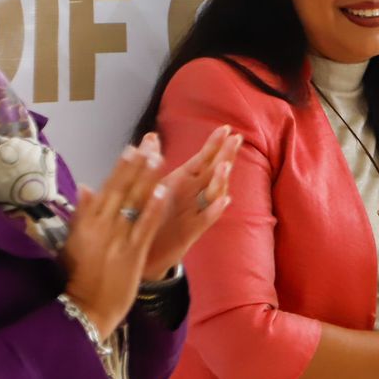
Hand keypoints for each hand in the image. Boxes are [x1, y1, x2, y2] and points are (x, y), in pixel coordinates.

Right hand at [61, 143, 172, 336]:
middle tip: (150, 143)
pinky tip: (163, 191)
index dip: (121, 168)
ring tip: (159, 157)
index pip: (107, 189)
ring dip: (147, 178)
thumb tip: (85, 186)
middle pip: (122, 190)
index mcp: (87, 224)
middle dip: (137, 165)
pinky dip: (153, 208)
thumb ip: (82, 214)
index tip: (131, 148)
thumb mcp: (74, 243)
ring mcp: (117, 240)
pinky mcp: (132, 254)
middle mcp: (102, 227)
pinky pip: (144, 227)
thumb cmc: (78, 277)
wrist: (84, 308)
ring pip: (134, 203)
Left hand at [139, 126, 242, 281]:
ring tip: (224, 166)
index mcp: (183, 182)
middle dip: (225, 156)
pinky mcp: (191, 232)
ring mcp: (195, 213)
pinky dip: (214, 211)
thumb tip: (151, 136)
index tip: (225, 128)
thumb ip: (153, 161)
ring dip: (220, 180)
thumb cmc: (149, 215)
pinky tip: (223, 201)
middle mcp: (193, 195)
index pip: (203, 159)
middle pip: (214, 172)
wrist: (143, 249)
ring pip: (213, 194)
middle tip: (236, 140)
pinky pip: (205, 220)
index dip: (214, 144)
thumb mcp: (149, 185)